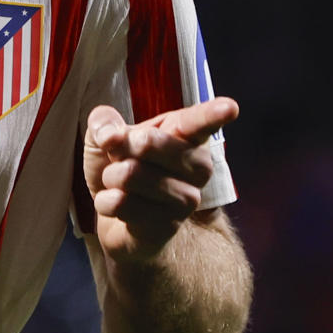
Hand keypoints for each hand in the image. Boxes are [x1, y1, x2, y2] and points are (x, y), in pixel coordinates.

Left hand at [84, 97, 238, 264]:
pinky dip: (106, 202)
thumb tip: (111, 135)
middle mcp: (196, 166)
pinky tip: (118, 205)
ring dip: (110, 178)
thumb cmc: (118, 166)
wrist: (117, 216)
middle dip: (119, 148)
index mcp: (184, 135)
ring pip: (131, 175)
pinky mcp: (169, 225)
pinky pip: (122, 204)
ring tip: (118, 184)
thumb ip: (104, 122)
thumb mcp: (103, 134)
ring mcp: (187, 198)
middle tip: (120, 157)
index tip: (229, 108)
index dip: (212, 115)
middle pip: (149, 142)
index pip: (199, 123)